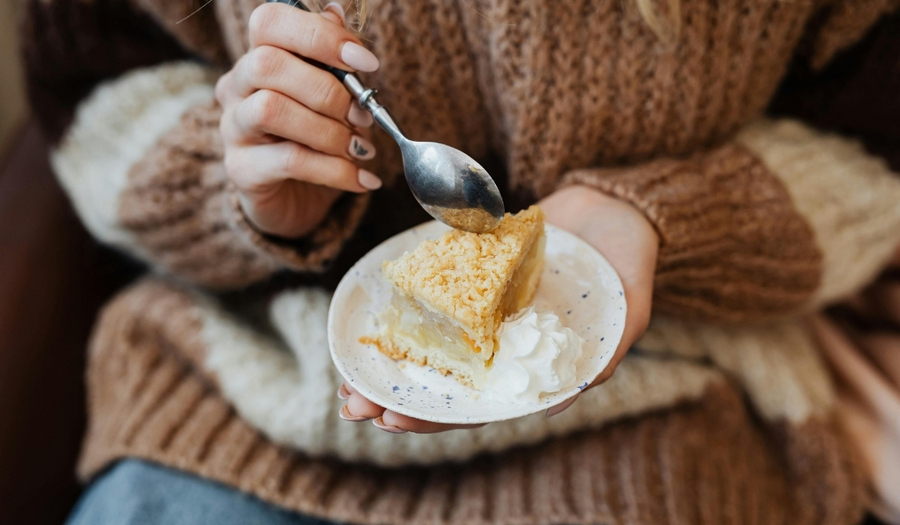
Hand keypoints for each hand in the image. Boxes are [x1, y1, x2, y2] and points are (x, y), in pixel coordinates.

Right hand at [216, 2, 381, 238]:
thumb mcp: (330, 99)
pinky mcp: (242, 170)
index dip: (319, 35)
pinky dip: (335, 170)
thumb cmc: (314, 141)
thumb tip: (338, 12)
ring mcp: (234, 129)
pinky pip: (290, 161)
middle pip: (267, 64)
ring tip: (360, 149)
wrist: (293, 200)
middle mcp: (237, 87)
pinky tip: (363, 179)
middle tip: (362, 115)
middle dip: (327, 89)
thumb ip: (332, 60)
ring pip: (272, 110)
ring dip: (329, 131)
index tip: (365, 61)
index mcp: (259, 58)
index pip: (269, 22)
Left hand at [339, 186, 658, 432]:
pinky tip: (373, 313)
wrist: (616, 203)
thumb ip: (604, 354)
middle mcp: (504, 342)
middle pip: (444, 380)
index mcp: (533, 364)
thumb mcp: (630, 309)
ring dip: (391, 357)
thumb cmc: (630, 259)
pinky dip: (405, 306)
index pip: (478, 403)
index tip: (391, 419)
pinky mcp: (475, 274)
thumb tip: (562, 400)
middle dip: (396, 394)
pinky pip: (436, 293)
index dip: (435, 417)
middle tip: (351, 403)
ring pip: (431, 343)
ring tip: (347, 369)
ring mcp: (486, 309)